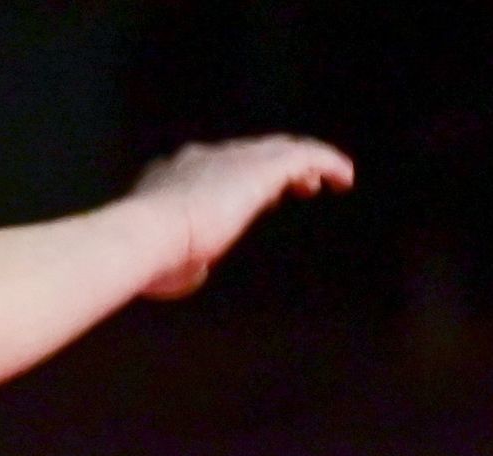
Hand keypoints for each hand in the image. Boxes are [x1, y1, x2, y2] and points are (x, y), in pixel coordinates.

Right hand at [126, 137, 356, 298]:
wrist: (148, 234)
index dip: (242, 180)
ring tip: (329, 180)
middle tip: (300, 183)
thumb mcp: (167, 262)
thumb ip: (187, 260)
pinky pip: (305, 155)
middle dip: (276, 167)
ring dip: (305, 164)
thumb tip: (197, 268)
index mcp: (175, 176)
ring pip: (280, 150)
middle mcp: (205, 159)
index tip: (261, 197)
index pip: (218, 169)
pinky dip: (327, 162)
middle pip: (251, 153)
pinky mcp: (260, 168)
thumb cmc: (151, 257)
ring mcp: (232, 158)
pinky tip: (344, 177)